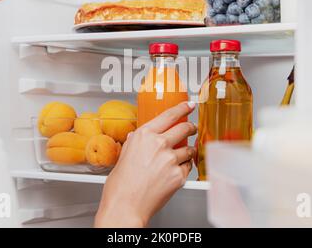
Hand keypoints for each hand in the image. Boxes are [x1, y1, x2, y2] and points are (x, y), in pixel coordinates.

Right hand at [95, 101, 196, 227]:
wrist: (125, 207)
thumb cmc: (120, 185)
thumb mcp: (123, 156)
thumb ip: (133, 144)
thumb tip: (136, 138)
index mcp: (144, 136)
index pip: (169, 115)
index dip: (182, 108)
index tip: (189, 105)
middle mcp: (159, 144)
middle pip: (184, 128)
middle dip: (191, 127)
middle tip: (191, 128)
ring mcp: (171, 160)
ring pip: (189, 149)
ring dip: (187, 151)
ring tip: (180, 156)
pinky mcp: (179, 175)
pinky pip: (188, 167)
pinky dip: (184, 167)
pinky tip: (174, 171)